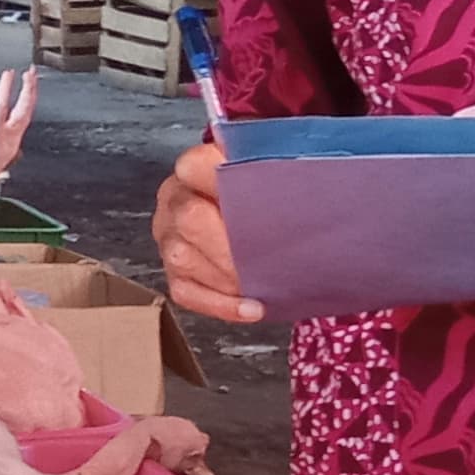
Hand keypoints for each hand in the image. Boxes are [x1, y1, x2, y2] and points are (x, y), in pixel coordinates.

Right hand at [155, 140, 259, 322]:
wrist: (256, 222)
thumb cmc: (267, 199)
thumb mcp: (274, 173)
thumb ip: (277, 169)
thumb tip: (305, 172)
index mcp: (194, 168)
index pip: (194, 166)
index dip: (225, 182)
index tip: (263, 200)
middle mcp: (175, 199)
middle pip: (189, 218)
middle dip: (229, 246)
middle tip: (267, 261)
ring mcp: (169, 237)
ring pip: (183, 258)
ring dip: (227, 278)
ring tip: (263, 285)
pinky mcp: (173, 271)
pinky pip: (186, 292)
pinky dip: (221, 304)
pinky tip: (252, 308)